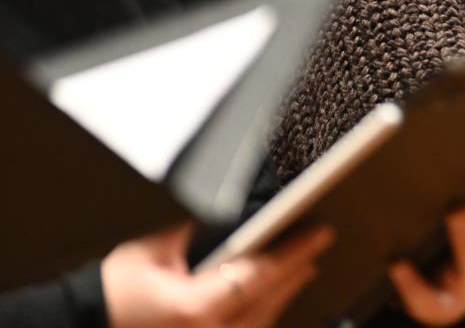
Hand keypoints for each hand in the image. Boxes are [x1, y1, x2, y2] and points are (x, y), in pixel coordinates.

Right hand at [103, 222, 332, 327]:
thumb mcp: (151, 250)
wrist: (81, 323)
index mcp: (194, 307)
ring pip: (261, 321)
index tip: (319, 234)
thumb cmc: (109, 292)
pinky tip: (272, 298)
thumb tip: (229, 212)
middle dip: (295, 269)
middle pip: (268, 300)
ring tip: (302, 266)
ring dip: (283, 293)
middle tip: (318, 242)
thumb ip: (195, 230)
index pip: (259, 274)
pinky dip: (262, 313)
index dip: (294, 252)